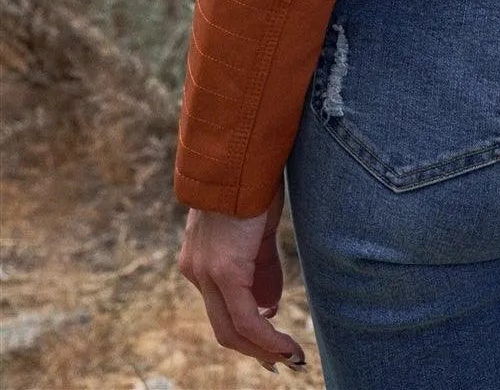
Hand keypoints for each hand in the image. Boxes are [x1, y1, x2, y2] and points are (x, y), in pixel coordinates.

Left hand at [177, 179, 307, 371]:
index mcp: (199, 259)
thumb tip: (269, 305)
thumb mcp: (257, 230)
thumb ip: (260, 267)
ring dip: (263, 347)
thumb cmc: (253, 181)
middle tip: (281, 360)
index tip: (271, 342)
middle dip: (254, 348)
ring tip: (289, 356)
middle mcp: (196, 271)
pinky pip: (246, 317)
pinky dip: (266, 337)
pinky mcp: (225, 270)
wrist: (243, 154)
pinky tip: (286, 346)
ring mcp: (206, 273)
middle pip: (223, 327)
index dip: (246, 330)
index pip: (221, 308)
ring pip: (232, 329)